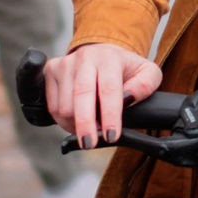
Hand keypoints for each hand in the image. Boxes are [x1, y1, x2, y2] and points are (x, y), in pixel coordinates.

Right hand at [43, 42, 162, 147]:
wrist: (101, 54)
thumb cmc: (124, 68)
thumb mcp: (147, 73)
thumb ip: (145, 86)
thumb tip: (129, 98)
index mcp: (109, 57)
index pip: (108, 89)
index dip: (110, 115)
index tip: (112, 135)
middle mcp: (84, 57)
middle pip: (80, 96)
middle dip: (85, 124)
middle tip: (90, 144)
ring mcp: (64, 63)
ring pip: (65, 105)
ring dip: (76, 124)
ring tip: (90, 126)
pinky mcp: (50, 71)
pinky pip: (53, 106)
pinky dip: (64, 120)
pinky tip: (76, 119)